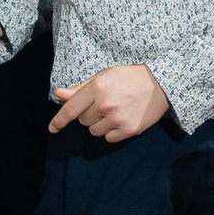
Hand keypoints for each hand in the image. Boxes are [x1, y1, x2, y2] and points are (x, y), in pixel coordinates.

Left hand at [50, 64, 169, 141]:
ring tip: (116, 111)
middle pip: (83, 121)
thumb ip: (81, 88)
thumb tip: (59, 94)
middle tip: (105, 104)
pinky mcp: (129, 130)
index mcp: (97, 88)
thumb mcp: (104, 76)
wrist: (161, 83)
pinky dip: (113, 131)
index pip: (71, 109)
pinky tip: (123, 119)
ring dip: (101, 124)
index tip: (52, 128)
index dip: (59, 120)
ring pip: (95, 131)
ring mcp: (117, 119)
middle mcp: (105, 104)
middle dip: (89, 114)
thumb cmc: (130, 77)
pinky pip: (109, 138)